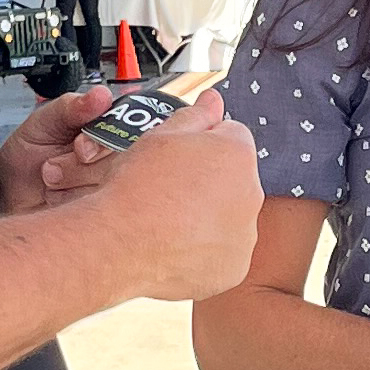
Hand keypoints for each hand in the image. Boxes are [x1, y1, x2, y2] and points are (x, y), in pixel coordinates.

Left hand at [0, 79, 120, 213]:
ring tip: (50, 178)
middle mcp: (114, 157)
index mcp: (109, 128)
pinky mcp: (100, 210)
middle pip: (121, 164)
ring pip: (109, 188)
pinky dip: (69, 202)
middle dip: (79, 167)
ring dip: (70, 184)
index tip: (80, 147)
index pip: (128, 131)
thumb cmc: (29, 150)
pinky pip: (97, 209)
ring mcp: (109, 185)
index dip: (103, 143)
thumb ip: (72, 107)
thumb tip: (100, 96)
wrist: (8, 186)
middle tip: (53, 165)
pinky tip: (56, 196)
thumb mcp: (45, 120)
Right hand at [99, 91, 262, 300]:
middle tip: (170, 192)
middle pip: (234, 180)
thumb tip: (214, 99)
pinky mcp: (233, 269)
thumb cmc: (136, 187)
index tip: (180, 159)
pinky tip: (174, 247)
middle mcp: (251, 194)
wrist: (118, 242)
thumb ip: (196, 115)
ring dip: (208, 218)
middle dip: (210, 182)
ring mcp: (245, 235)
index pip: (232, 137)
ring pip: (230, 219)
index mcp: (238, 154)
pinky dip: (204, 253)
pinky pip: (223, 255)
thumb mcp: (161, 136)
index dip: (203, 144)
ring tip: (169, 222)